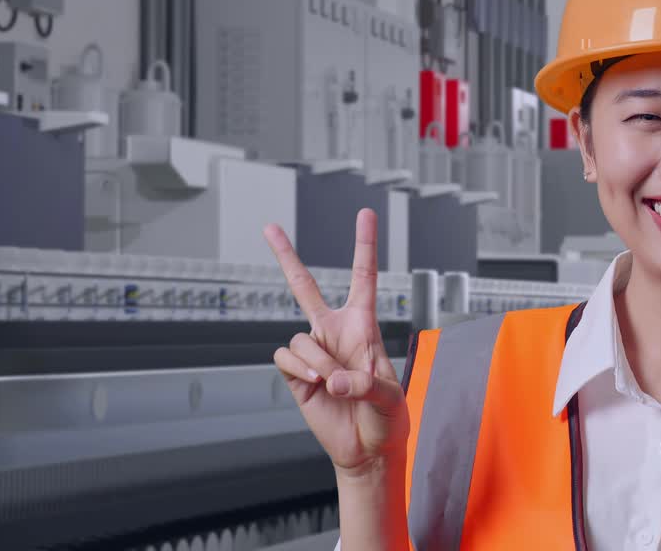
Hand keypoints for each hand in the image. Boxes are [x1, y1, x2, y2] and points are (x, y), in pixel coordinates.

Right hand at [264, 208, 409, 477]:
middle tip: (269, 226)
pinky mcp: (296, 374)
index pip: (363, 277)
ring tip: (334, 383)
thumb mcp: (390, 398)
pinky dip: (300, 370)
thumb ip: (366, 384)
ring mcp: (313, 351)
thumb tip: (332, 377)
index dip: (364, 245)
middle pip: (305, 287)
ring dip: (317, 361)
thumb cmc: (387, 417)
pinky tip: (317, 383)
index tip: (365, 213)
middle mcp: (334, 332)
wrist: (366, 447)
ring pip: (300, 338)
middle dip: (286, 256)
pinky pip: (285, 358)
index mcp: (364, 326)